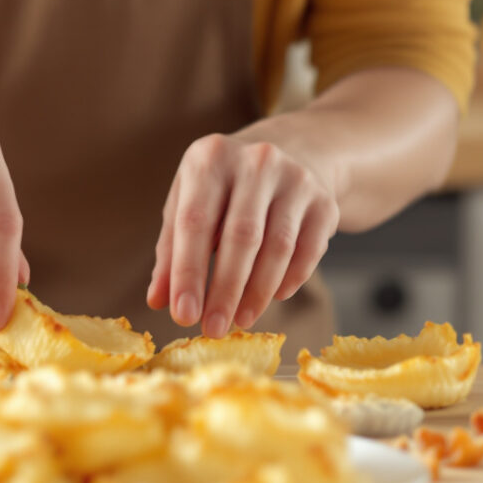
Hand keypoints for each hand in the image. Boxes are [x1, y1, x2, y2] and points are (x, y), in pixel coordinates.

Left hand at [148, 133, 339, 339]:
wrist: (292, 153)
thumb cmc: (226, 189)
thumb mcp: (190, 204)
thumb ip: (171, 250)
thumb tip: (157, 300)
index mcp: (210, 157)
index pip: (195, 222)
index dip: (188, 272)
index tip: (182, 315)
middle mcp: (256, 161)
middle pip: (241, 236)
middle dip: (225, 290)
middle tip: (212, 329)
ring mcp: (296, 178)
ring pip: (277, 247)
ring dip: (258, 292)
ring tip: (240, 321)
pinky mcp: (324, 201)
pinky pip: (308, 251)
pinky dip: (290, 280)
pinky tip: (274, 298)